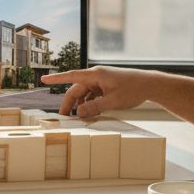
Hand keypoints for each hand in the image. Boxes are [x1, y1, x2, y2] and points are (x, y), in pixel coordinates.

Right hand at [40, 66, 154, 116]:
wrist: (150, 85)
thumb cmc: (133, 89)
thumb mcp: (113, 101)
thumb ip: (94, 107)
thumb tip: (79, 112)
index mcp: (95, 75)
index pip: (71, 76)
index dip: (56, 79)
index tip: (43, 79)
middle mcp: (96, 76)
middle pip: (76, 89)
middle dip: (69, 103)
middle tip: (64, 117)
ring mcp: (101, 81)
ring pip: (85, 93)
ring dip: (81, 105)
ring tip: (80, 118)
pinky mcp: (106, 86)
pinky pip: (93, 95)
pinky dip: (90, 103)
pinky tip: (91, 113)